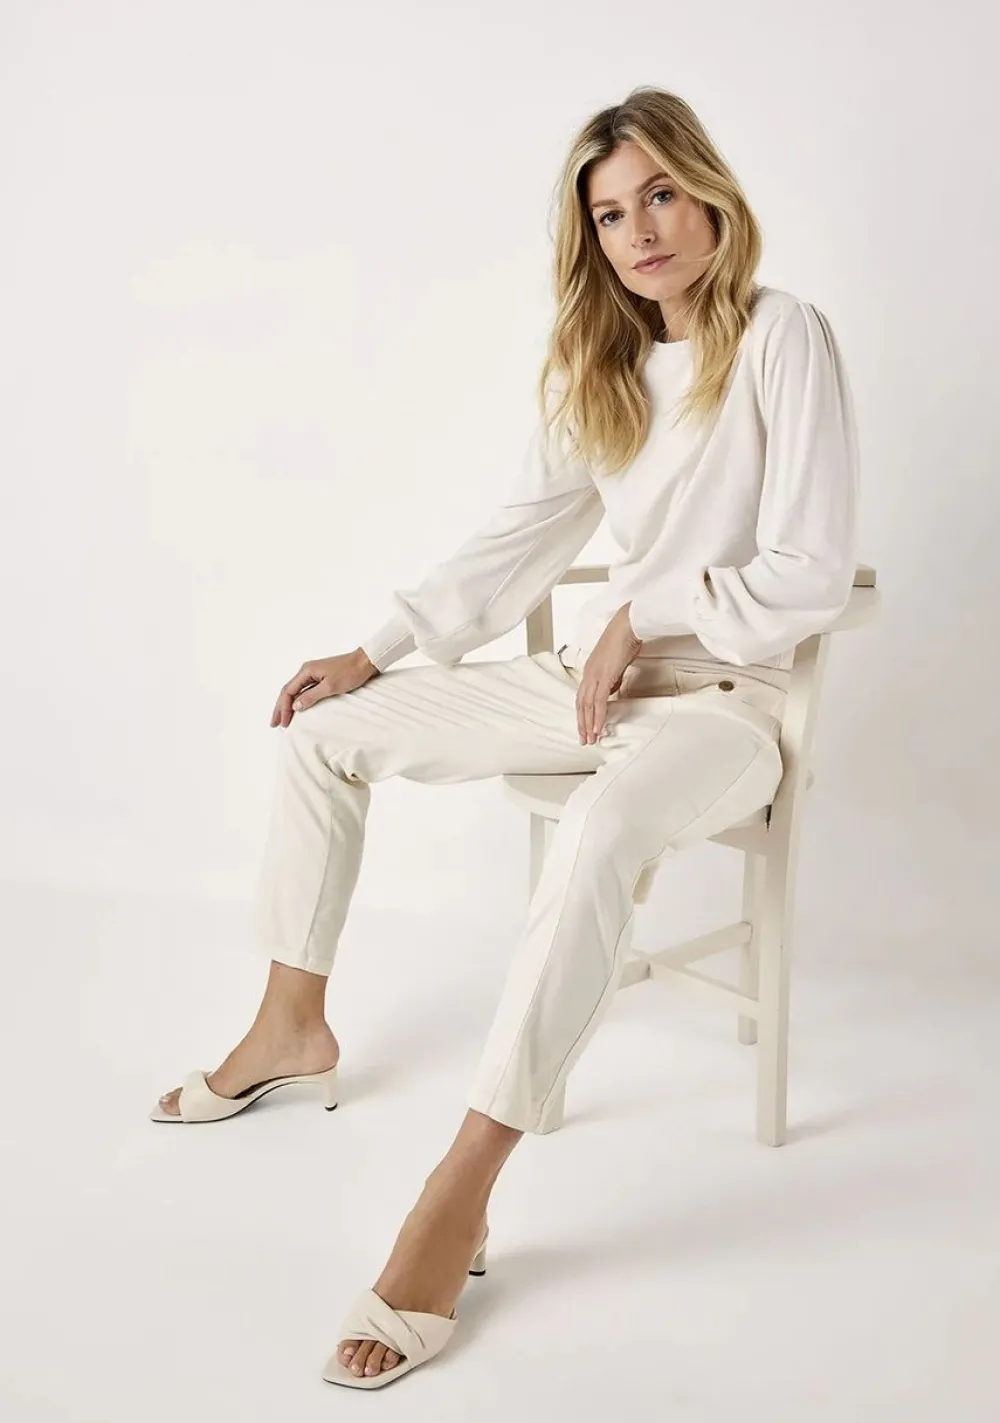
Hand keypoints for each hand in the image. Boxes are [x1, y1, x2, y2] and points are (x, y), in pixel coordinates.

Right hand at [270, 648, 378, 727]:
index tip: (282, 723)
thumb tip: (295, 706)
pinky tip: (297, 709)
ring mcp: (313, 674)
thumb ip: (311, 696)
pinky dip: (298, 701)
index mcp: (306, 671)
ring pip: (295, 691)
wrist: (365, 662)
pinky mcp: (320, 677)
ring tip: (282, 719)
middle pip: (288, 691)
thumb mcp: (331, 687)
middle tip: (274, 724)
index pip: (288, 692)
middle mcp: (306, 671)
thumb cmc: (350, 672)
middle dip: (280, 708)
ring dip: (287, 705)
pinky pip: (304, 690)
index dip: (283, 709)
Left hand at [576, 603, 642, 744]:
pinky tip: (598, 728)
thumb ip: (613, 678)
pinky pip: (598, 701)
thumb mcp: (617, 664)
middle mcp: (588, 674)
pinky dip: (597, 716)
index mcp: (590, 670)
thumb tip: (613, 691)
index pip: (582, 697)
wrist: (627, 625)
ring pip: (587, 706)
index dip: (582, 713)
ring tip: (590, 739)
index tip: (585, 727)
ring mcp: (594, 675)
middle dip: (581, 724)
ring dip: (588, 724)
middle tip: (584, 740)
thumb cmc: (624, 640)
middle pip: (580, 704)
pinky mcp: (603, 676)